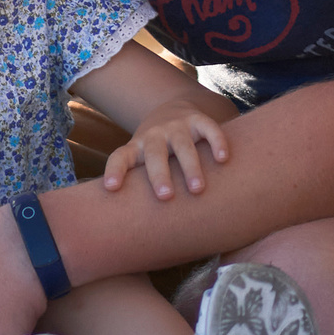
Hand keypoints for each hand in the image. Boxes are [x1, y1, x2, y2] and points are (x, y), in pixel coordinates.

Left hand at [102, 99, 230, 198]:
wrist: (172, 107)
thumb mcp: (141, 159)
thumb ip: (138, 185)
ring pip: (183, 145)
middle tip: (165, 197)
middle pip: (155, 154)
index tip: (111, 188)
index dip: (115, 171)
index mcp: (137, 147)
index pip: (120, 157)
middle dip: (159, 175)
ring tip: (197, 189)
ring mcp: (176, 126)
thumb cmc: (156, 149)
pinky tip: (222, 159)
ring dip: (190, 166)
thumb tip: (137, 227)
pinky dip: (216, 142)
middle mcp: (154, 135)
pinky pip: (208, 128)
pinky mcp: (197, 119)